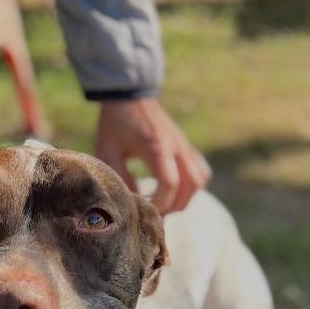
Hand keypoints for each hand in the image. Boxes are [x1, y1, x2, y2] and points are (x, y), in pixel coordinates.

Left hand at [95, 98, 211, 214]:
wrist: (129, 96)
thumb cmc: (115, 124)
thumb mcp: (108, 152)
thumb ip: (120, 178)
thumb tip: (132, 204)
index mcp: (157, 147)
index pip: (170, 184)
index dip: (160, 203)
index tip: (146, 210)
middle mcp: (177, 146)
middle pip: (189, 186)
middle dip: (173, 206)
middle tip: (154, 212)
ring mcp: (185, 146)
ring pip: (199, 181)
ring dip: (185, 198)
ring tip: (166, 204)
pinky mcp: (187, 146)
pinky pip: (201, 172)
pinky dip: (193, 186)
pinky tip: (176, 191)